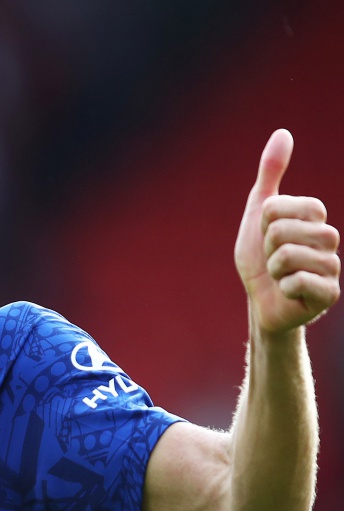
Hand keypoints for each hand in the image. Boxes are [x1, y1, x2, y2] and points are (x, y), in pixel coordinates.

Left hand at [234, 129, 340, 332]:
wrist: (261, 299)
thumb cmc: (260, 255)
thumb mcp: (258, 212)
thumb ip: (270, 173)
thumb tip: (283, 133)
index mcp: (315, 216)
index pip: (281, 206)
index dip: (265, 222)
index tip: (268, 234)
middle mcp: (329, 238)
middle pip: (282, 230)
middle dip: (267, 246)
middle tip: (273, 258)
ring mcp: (332, 267)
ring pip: (288, 256)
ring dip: (272, 268)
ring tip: (280, 274)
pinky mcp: (328, 294)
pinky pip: (298, 282)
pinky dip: (283, 287)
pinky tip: (288, 291)